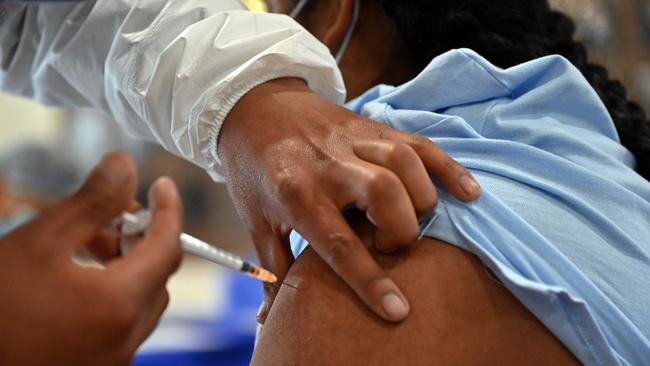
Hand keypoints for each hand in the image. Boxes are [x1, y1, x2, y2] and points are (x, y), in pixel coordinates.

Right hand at [0, 153, 182, 365]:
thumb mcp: (41, 242)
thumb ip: (92, 203)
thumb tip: (125, 167)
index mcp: (120, 304)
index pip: (169, 247)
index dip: (169, 211)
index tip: (163, 187)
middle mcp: (126, 337)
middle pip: (157, 275)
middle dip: (143, 238)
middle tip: (117, 214)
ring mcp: (113, 358)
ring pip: (141, 300)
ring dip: (129, 266)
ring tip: (93, 241)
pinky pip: (124, 323)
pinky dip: (116, 293)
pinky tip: (83, 277)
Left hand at [219, 78, 479, 322]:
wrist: (253, 105)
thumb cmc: (253, 169)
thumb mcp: (255, 220)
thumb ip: (274, 267)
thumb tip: (273, 316)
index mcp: (296, 193)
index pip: (340, 244)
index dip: (370, 281)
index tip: (398, 310)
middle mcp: (329, 164)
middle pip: (385, 195)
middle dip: (400, 232)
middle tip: (388, 244)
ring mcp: (355, 140)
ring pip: (406, 165)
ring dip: (420, 200)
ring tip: (410, 218)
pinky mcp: (373, 126)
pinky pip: (420, 144)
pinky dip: (448, 168)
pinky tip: (468, 192)